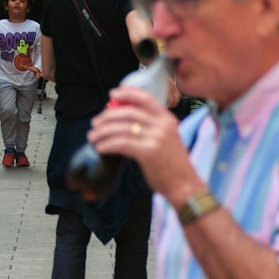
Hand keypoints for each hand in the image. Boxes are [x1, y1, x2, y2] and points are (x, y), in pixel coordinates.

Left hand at [87, 86, 200, 200]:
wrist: (185, 185)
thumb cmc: (173, 164)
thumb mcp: (167, 138)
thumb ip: (151, 127)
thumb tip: (123, 119)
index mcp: (167, 119)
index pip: (145, 98)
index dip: (127, 93)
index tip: (112, 94)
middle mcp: (162, 125)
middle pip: (128, 113)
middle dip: (107, 116)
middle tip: (95, 123)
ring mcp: (156, 138)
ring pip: (122, 128)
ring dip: (103, 132)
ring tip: (93, 137)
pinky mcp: (148, 152)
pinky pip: (121, 143)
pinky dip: (107, 144)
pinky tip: (100, 148)